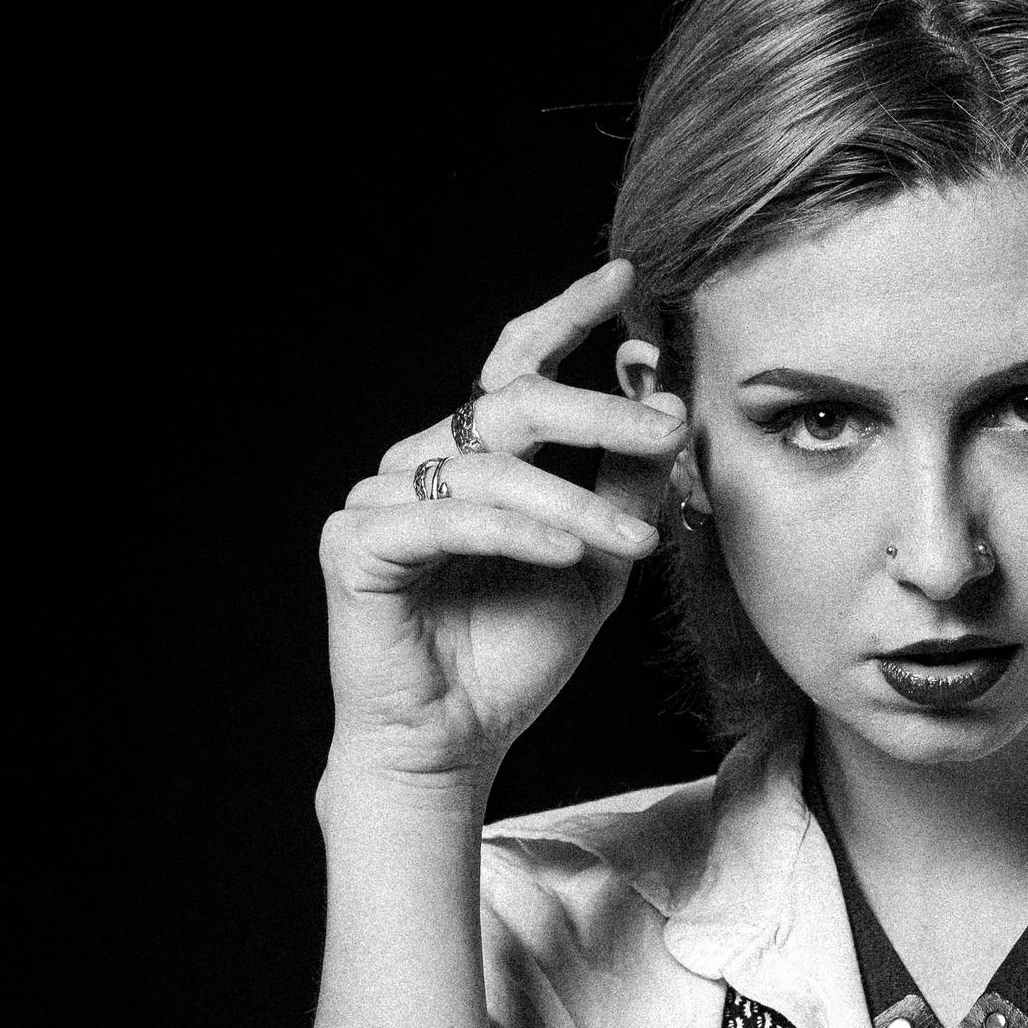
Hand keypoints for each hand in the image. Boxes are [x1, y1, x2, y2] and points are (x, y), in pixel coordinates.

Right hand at [319, 261, 687, 791]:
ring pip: (492, 467)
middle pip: (515, 401)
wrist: (451, 745)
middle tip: (671, 432)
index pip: (516, 363)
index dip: (567, 315)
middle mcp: (422, 463)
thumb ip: (625, 489)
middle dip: (602, 413)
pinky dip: (515, 532)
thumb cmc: (512, 657)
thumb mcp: (596, 565)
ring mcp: (381, 499)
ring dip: (578, 503)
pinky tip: (566, 554)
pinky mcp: (356, 545)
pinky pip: (447, 520)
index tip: (627, 283)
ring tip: (638, 545)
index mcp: (473, 458)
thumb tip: (667, 409)